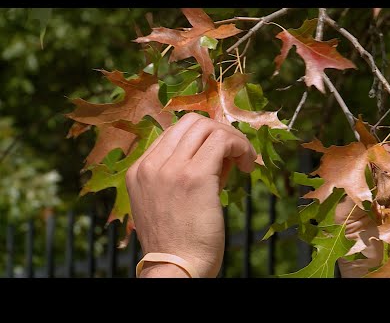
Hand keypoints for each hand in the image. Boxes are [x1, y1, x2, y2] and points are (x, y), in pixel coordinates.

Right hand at [126, 113, 256, 277]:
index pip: (175, 133)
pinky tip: (247, 164)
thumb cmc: (178, 241)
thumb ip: (189, 172)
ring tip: (243, 160)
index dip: (203, 138)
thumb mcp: (170, 202)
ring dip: (232, 138)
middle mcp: (151, 165)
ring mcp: (170, 169)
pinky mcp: (195, 176)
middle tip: (235, 152)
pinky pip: (222, 141)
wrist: (176, 269)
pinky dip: (240, 145)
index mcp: (140, 170)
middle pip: (191, 122)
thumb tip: (222, 151)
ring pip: (207, 126)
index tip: (221, 154)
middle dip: (219, 131)